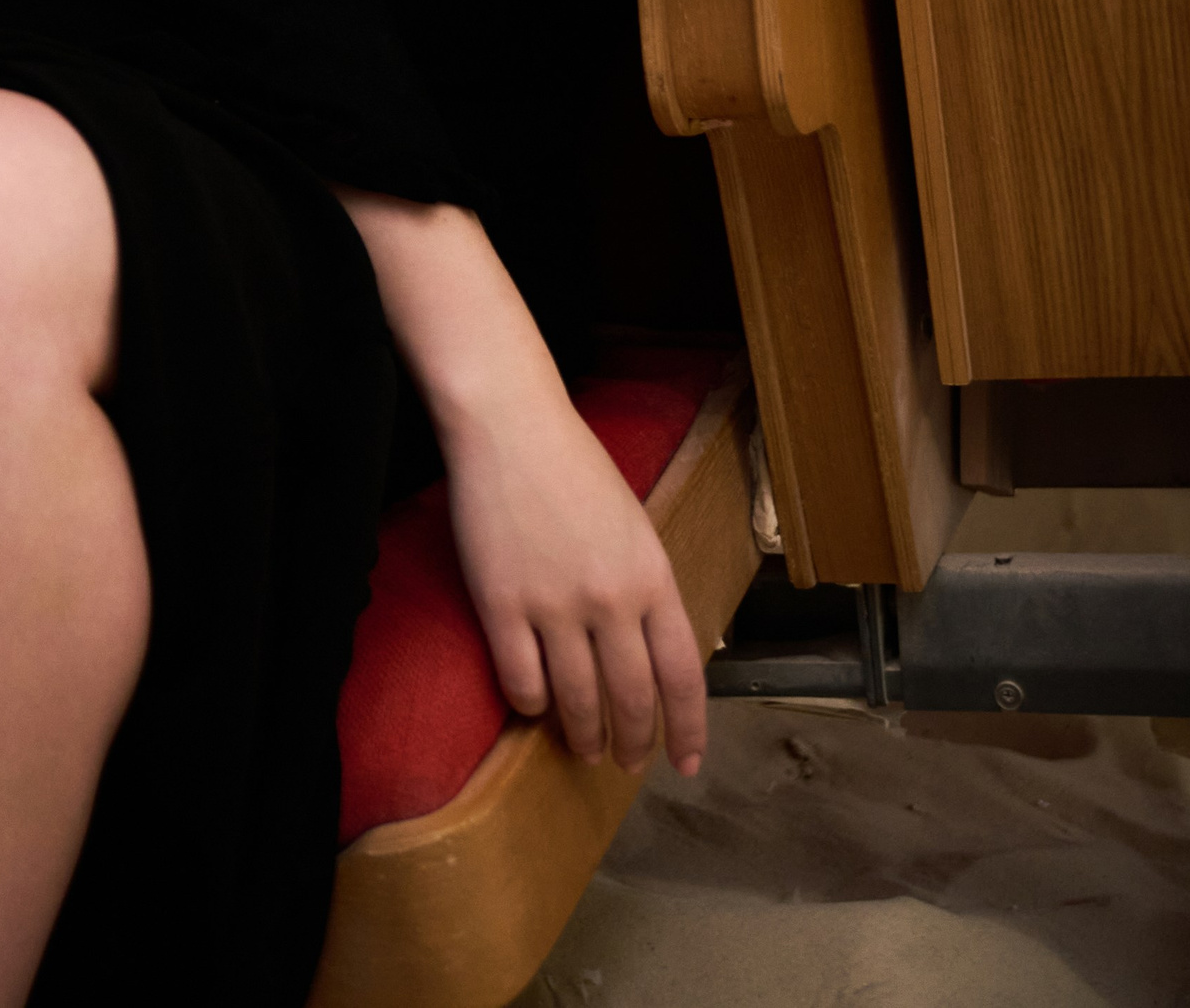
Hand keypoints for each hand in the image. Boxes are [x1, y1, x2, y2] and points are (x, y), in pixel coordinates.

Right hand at [443, 380, 707, 777]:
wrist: (511, 426)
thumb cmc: (574, 466)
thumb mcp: (634, 526)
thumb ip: (646, 587)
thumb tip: (653, 649)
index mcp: (653, 576)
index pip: (682, 675)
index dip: (687, 729)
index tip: (686, 763)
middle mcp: (611, 600)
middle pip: (632, 699)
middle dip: (634, 742)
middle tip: (627, 762)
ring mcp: (554, 606)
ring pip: (578, 702)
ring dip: (583, 736)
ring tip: (583, 748)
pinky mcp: (502, 606)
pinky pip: (522, 682)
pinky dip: (532, 705)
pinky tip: (535, 706)